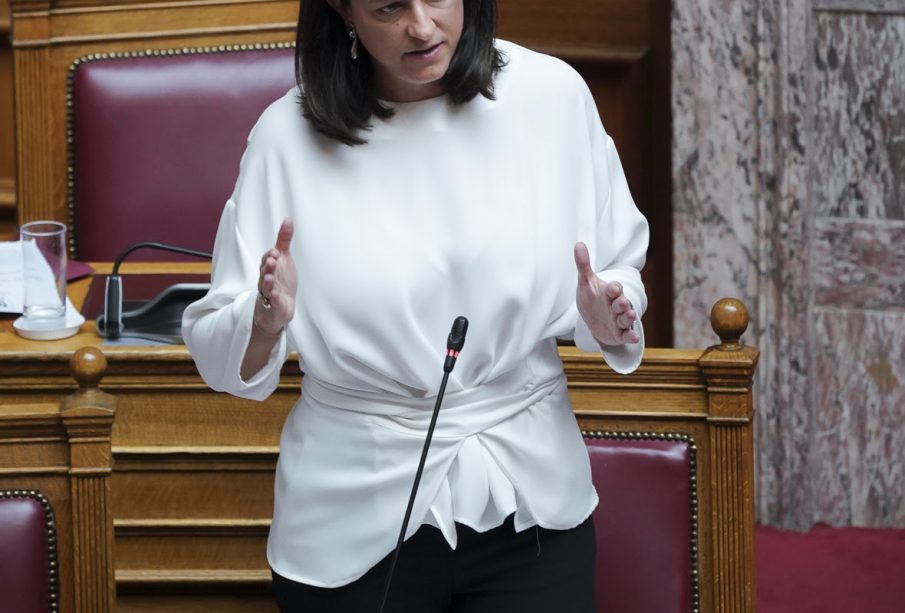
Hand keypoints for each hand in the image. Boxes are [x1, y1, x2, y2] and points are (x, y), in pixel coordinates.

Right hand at [255, 218, 296, 334]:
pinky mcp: (274, 304)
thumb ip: (284, 240)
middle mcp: (266, 279)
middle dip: (267, 267)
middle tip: (272, 261)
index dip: (270, 256)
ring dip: (268, 281)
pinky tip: (275, 294)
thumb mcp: (283, 258)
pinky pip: (272, 301)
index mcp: (268, 267)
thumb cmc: (281, 279)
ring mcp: (269, 292)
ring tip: (270, 277)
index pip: (266, 259)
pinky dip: (273, 297)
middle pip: (264, 272)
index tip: (275, 252)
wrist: (281, 305)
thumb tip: (288, 220)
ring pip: (266, 286)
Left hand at [574, 241, 639, 345]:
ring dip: (628, 317)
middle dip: (622, 303)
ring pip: (625, 318)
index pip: (615, 288)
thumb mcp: (585, 283)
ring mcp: (619, 320)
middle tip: (622, 302)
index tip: (613, 288)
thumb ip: (583, 265)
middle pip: (622, 303)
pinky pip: (627, 334)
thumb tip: (578, 244)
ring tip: (629, 316)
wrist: (593, 320)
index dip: (614, 289)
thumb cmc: (591, 298)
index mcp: (610, 292)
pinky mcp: (619, 333)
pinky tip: (634, 338)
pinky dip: (631, 336)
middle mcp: (617, 305)